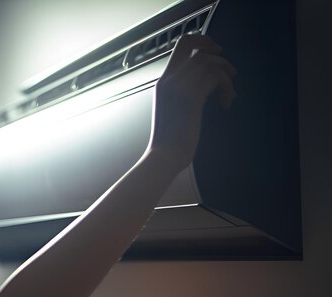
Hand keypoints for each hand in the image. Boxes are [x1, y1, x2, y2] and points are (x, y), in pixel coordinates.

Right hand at [147, 34, 236, 172]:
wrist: (163, 157)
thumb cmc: (168, 142)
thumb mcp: (172, 111)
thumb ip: (182, 94)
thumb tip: (202, 86)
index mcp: (163, 83)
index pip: (181, 46)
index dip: (201, 42)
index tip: (215, 52)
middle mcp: (170, 80)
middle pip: (198, 50)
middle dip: (219, 56)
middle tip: (231, 72)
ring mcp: (179, 87)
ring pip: (210, 62)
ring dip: (226, 75)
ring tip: (229, 94)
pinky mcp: (192, 97)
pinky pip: (216, 78)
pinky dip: (227, 88)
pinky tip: (226, 103)